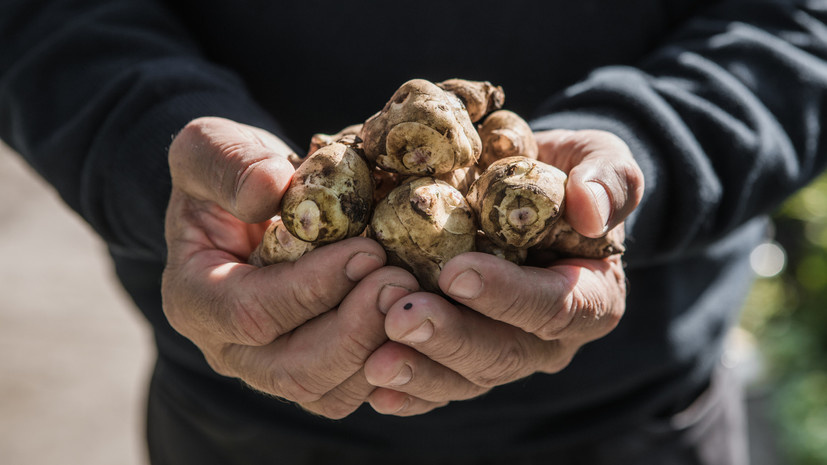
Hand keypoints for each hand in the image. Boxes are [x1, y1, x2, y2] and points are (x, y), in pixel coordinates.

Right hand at [161, 117, 418, 417]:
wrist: (251, 203)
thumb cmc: (228, 174)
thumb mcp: (210, 147)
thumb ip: (228, 164)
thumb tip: (270, 189)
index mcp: (194, 297)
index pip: (252, 312)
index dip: (312, 288)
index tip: (368, 251)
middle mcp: (228, 348)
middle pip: (292, 371)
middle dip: (354, 331)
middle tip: (402, 283)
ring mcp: (269, 368)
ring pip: (327, 393)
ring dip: (377, 352)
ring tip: (416, 299)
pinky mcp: (311, 372)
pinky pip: (350, 391)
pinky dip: (389, 367)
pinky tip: (418, 325)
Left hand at [363, 129, 642, 414]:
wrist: (524, 197)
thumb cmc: (564, 175)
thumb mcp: (600, 160)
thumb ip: (609, 179)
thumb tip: (590, 210)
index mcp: (591, 296)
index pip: (556, 306)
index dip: (507, 295)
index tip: (456, 272)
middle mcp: (549, 339)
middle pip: (505, 354)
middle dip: (451, 339)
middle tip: (401, 318)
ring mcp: (505, 355)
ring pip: (467, 380)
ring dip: (421, 372)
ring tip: (376, 360)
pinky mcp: (466, 363)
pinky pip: (439, 388)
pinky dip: (408, 393)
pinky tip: (373, 389)